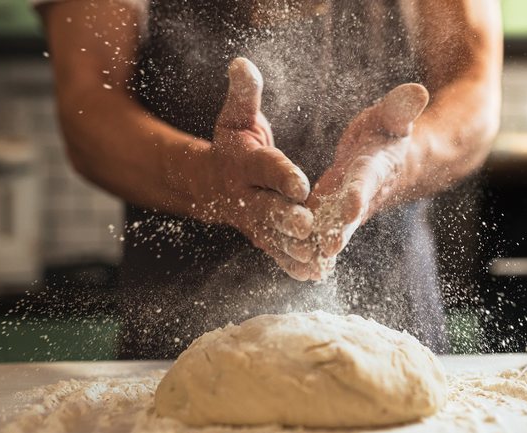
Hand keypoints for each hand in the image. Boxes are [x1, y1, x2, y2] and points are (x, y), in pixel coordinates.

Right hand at [190, 58, 315, 279]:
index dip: (281, 174)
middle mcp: (246, 195)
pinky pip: (276, 252)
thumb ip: (244, 94)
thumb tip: (241, 62)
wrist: (210, 183)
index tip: (301, 182)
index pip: (264, 168)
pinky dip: (291, 264)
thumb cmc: (233, 144)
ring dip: (293, 248)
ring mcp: (252, 220)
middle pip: (267, 208)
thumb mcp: (236, 116)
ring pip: (273, 236)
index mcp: (244, 163)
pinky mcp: (261, 237)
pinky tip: (313, 274)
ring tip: (316, 257)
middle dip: (286, 218)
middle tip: (308, 225)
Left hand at [306, 84, 429, 279]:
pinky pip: (323, 233)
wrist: (394, 161)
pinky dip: (314, 250)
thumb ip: (400, 108)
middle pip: (350, 215)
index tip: (350, 207)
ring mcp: (348, 208)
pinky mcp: (334, 215)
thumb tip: (418, 90)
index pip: (367, 180)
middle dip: (340, 231)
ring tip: (308, 266)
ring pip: (335, 230)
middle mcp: (363, 193)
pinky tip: (299, 268)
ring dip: (322, 247)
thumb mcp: (392, 117)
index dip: (359, 193)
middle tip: (327, 249)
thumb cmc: (388, 133)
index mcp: (375, 167)